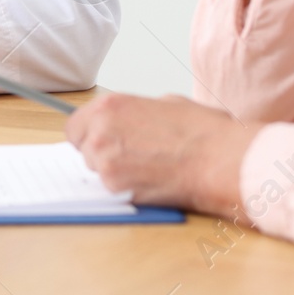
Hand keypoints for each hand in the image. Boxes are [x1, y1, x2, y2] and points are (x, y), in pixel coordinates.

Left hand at [65, 92, 257, 214]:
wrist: (218, 160)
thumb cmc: (201, 132)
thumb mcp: (164, 103)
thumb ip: (135, 112)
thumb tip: (128, 122)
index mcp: (110, 106)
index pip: (74, 126)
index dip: (88, 135)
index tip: (99, 140)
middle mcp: (101, 131)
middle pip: (83, 149)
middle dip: (102, 153)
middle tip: (131, 155)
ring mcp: (105, 162)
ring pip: (96, 171)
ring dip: (113, 172)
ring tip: (146, 167)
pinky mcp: (117, 189)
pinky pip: (111, 191)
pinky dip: (126, 189)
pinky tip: (150, 181)